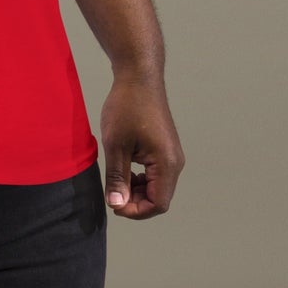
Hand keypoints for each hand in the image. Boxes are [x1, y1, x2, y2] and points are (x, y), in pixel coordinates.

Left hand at [99, 72, 183, 218]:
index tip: (113, 203)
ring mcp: (172, 155)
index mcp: (167, 164)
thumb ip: (117, 177)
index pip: (157, 204)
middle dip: (135, 201)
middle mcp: (175, 163)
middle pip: (158, 198)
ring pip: (156, 186)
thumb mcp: (116, 145)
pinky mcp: (165, 148)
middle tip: (111, 191)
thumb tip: (116, 204)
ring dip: (136, 190)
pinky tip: (124, 167)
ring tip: (116, 179)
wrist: (138, 76)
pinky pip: (155, 174)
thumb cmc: (127, 106)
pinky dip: (140, 178)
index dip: (135, 210)